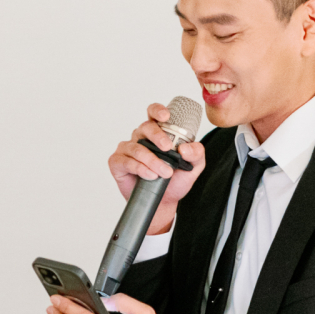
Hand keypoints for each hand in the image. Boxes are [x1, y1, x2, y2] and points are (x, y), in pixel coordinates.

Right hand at [108, 102, 207, 236]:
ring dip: (152, 160)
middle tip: (167, 149)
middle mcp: (140, 138)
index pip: (153, 114)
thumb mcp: (193, 167)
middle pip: (145, 127)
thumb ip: (196, 154)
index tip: (166, 117)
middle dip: (157, 137)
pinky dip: (140, 168)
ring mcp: (127, 149)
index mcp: (157, 133)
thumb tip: (185, 148)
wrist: (164, 202)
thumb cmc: (175, 181)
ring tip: (164, 172)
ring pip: (137, 148)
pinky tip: (150, 175)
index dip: (157, 111)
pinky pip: (126, 161)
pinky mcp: (117, 162)